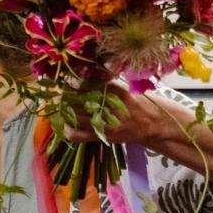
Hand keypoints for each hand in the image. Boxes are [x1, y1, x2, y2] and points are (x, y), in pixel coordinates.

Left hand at [61, 85, 187, 147]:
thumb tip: (81, 76)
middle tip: (59, 94)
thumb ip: (106, 83)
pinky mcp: (103, 136)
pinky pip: (77, 134)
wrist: (153, 123)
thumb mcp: (126, 88)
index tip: (67, 81)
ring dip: (64, 111)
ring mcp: (107, 124)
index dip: (75, 83)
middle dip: (66, 97)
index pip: (90, 85)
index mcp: (118, 92)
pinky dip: (67, 129)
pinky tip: (65, 123)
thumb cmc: (137, 102)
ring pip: (75, 117)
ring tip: (61, 106)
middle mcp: (112, 108)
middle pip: (79, 101)